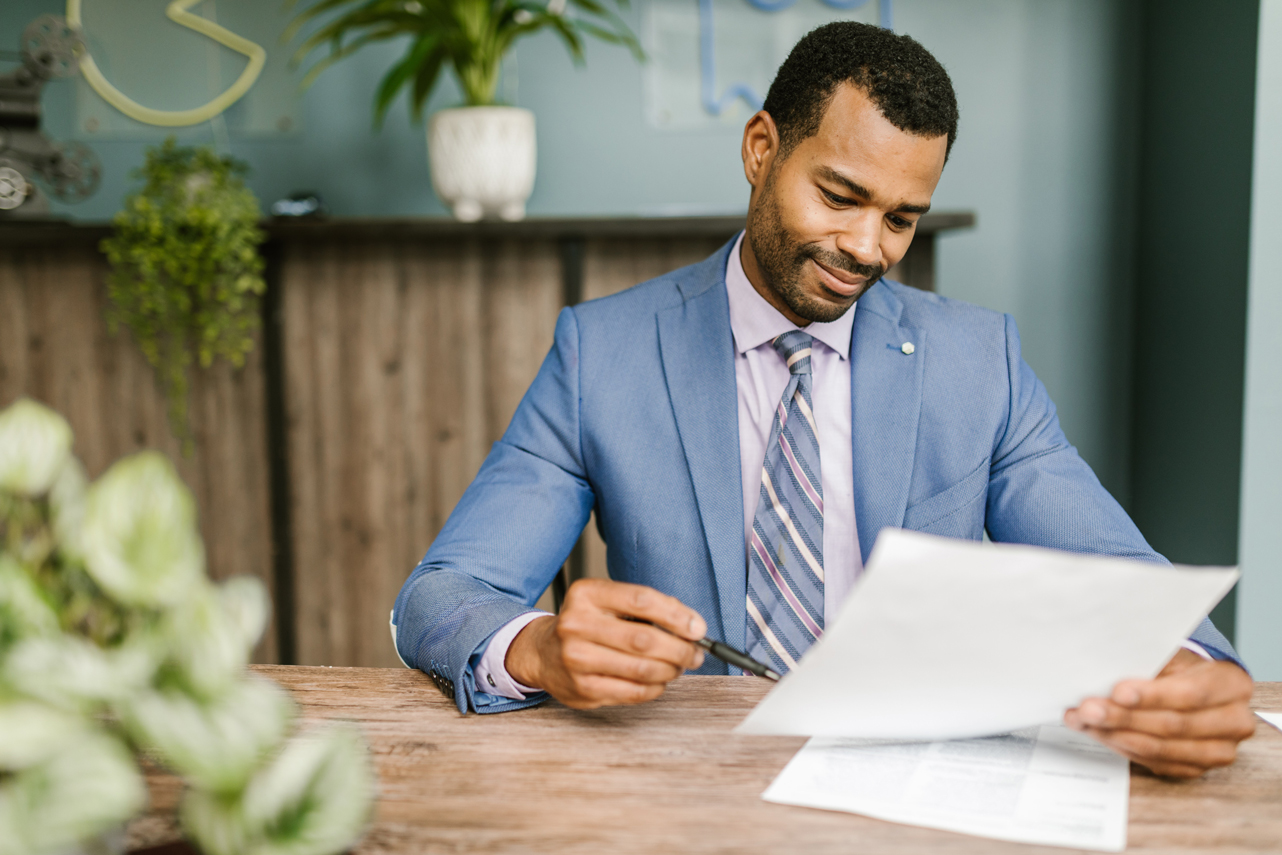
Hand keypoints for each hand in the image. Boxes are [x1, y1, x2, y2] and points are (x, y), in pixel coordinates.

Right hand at [505, 579, 706, 709]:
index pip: (642, 600)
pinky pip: (633, 692)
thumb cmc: (586, 625)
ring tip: (679, 666)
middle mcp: (577, 624)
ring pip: (642, 669)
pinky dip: (655, 688)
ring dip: (671, 670)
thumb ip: (646, 609)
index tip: (698, 628)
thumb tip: (691, 626)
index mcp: (587, 594)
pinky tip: (659, 681)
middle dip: (680, 649)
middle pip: (644, 639)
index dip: (677, 615)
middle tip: (695, 653)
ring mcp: (577, 659)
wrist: (542, 652)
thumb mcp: (607, 602)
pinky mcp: (582, 689)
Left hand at [1064, 648, 1255, 777]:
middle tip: (1087, 709)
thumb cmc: (1179, 666)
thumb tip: (1105, 665)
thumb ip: (1148, 661)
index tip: (1117, 692)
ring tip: (1082, 721)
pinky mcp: (1196, 767)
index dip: (1152, 696)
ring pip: (1160, 748)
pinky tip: (1099, 733)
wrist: (1195, 684)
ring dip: (1114, 735)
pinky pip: (1154, 762)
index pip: (1191, 694)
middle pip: (1172, 725)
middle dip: (1123, 717)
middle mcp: (1233, 721)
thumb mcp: (1171, 653)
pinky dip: (1121, 747)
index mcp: (1231, 684)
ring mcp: (1217, 750)